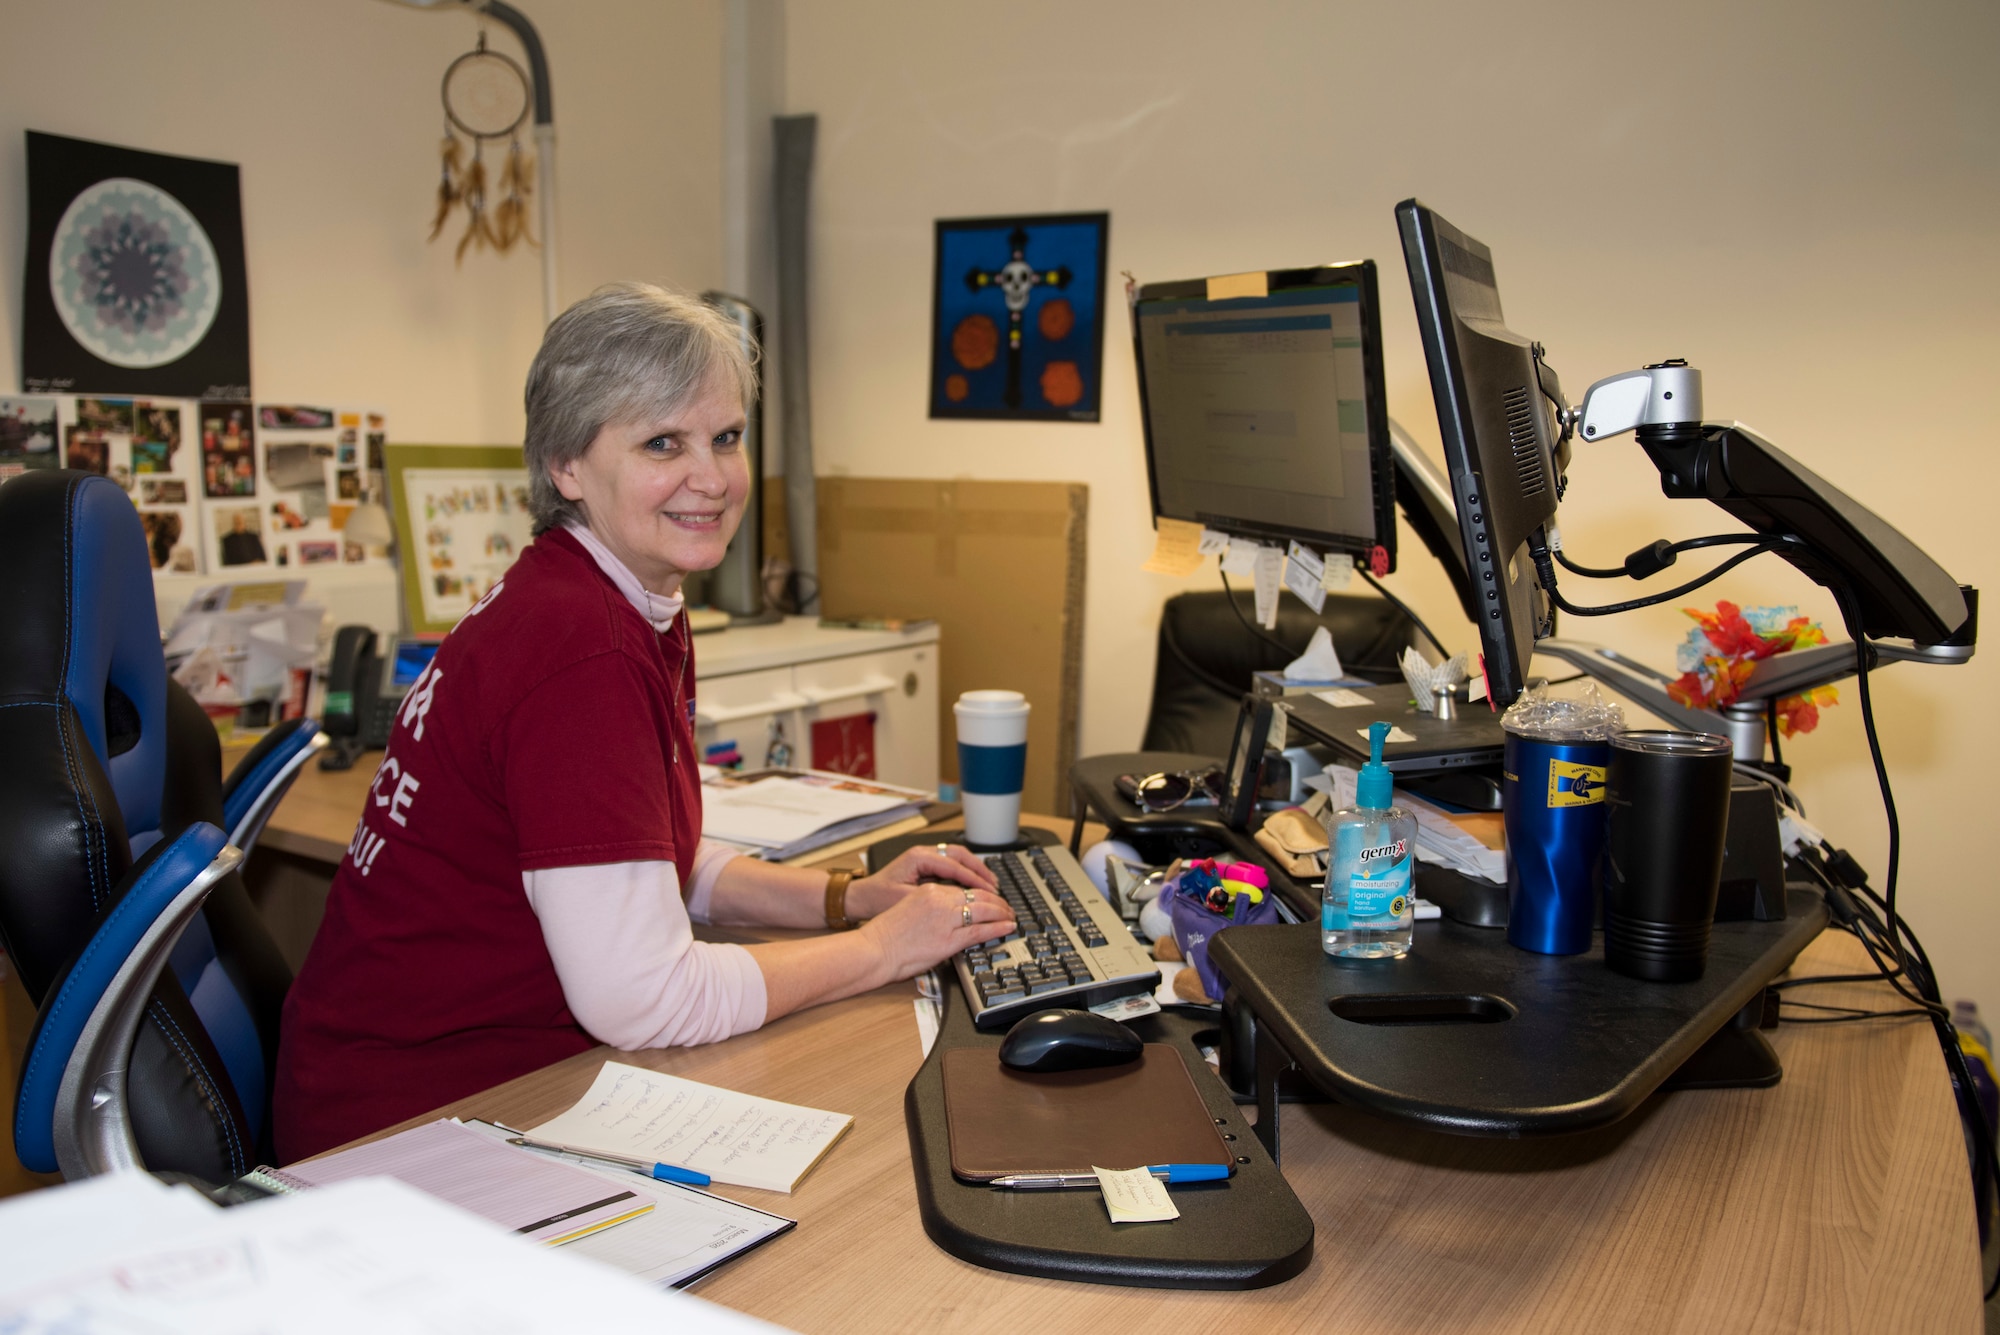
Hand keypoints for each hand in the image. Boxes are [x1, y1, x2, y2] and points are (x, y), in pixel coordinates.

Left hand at [845, 843, 998, 919]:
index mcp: (918, 857)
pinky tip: (973, 885)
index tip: (990, 890)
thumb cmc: (876, 899)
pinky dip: (964, 872)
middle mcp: (922, 853)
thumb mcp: (905, 900)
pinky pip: (950, 864)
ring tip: (989, 883)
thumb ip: (932, 899)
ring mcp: (923, 857)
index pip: (955, 865)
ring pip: (957, 857)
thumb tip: (958, 902)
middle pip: (960, 854)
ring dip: (974, 869)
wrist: (858, 899)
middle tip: (995, 885)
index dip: (975, 879)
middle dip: (980, 869)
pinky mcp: (923, 866)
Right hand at [859, 880, 1014, 981]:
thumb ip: (932, 908)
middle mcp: (939, 900)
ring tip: (1010, 916)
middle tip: (1007, 907)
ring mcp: (945, 920)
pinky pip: (980, 931)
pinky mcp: (948, 940)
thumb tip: (951, 915)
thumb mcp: (910, 909)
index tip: (991, 899)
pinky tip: (1006, 927)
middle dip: (997, 902)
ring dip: (1001, 913)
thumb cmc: (885, 935)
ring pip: (983, 911)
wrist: (873, 949)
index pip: (964, 888)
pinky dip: (997, 928)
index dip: (982, 894)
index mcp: (929, 890)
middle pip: (978, 896)